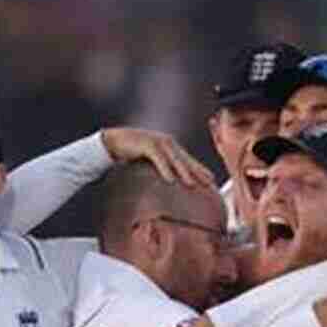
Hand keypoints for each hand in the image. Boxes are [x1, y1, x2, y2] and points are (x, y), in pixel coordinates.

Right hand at [100, 127, 216, 189]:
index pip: (188, 160)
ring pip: (175, 160)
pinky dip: (165, 169)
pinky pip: (158, 159)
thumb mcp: (150, 160)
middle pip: (185, 160)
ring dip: (184, 173)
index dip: (200, 170)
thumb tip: (171, 180)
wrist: (114, 141)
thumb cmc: (132, 152)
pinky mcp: (147, 144)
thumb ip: (162, 166)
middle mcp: (167, 142)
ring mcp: (158, 142)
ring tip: (192, 185)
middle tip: (209, 183)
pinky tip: (170, 180)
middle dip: (198, 172)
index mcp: (170, 146)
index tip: (211, 180)